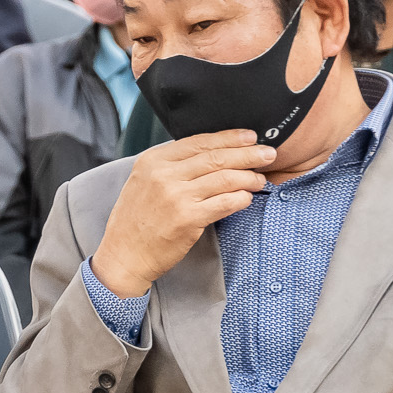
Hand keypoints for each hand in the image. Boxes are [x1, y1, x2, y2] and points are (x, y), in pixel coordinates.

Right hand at [90, 132, 276, 298]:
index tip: (249, 137)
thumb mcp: (143, 182)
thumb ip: (170, 166)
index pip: (199, 142)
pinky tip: (248, 197)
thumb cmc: (136, 221)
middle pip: (216, 157)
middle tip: (268, 154)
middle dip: (247, 154)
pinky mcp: (187, 219)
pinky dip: (241, 198)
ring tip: (260, 179)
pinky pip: (225, 203)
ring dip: (249, 177)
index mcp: (153, 160)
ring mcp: (176, 196)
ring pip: (225, 178)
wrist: (124, 255)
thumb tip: (209, 152)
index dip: (229, 138)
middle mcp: (163, 175)